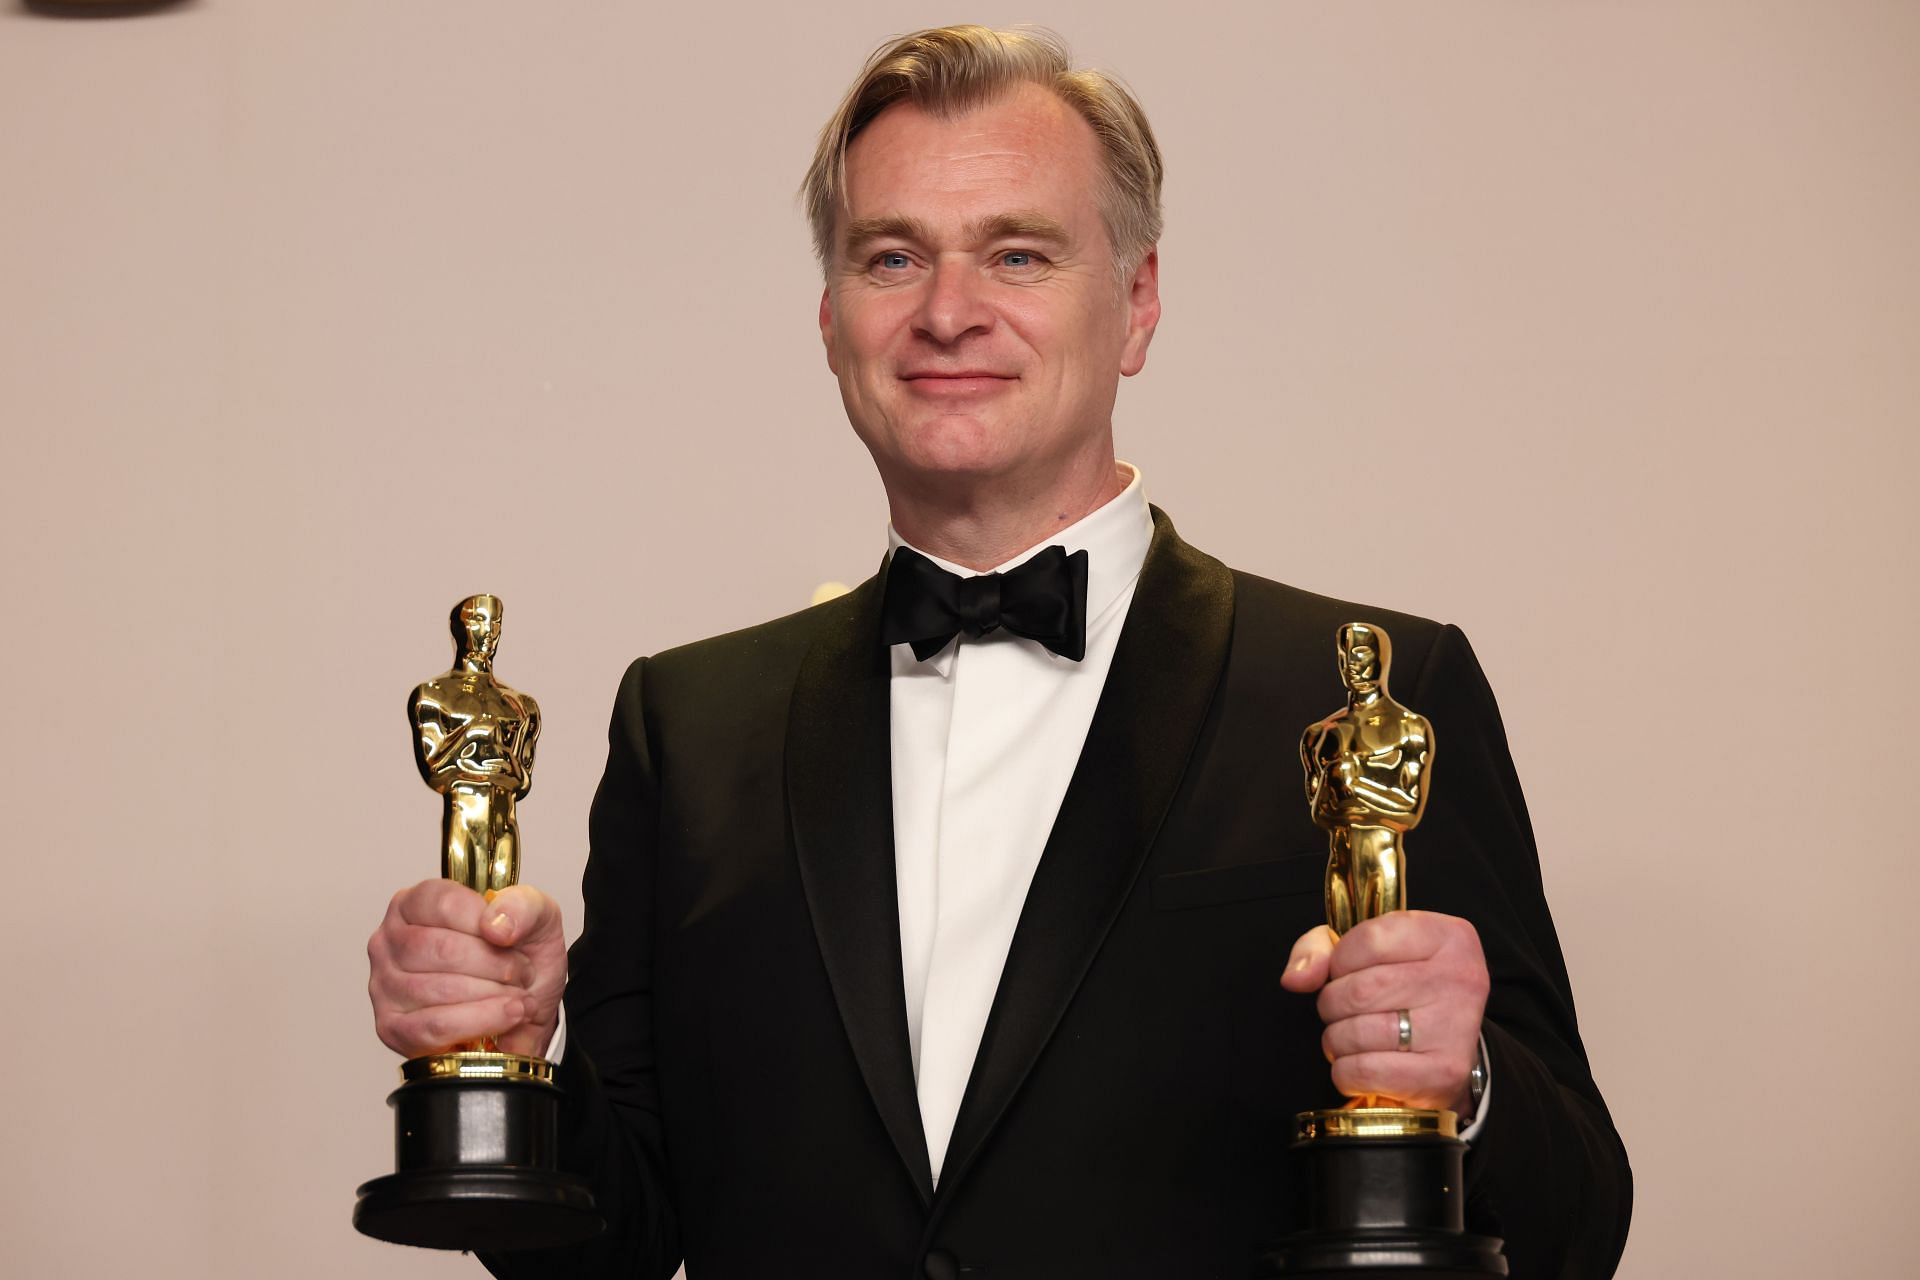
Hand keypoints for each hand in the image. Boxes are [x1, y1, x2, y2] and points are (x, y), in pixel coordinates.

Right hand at [367, 879, 566, 1058]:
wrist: (524, 1002)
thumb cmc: (519, 954)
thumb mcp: (536, 915)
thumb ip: (522, 905)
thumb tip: (494, 925)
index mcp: (415, 903)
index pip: (443, 904)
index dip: (485, 923)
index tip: (511, 938)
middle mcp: (390, 941)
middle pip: (442, 950)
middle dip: (495, 965)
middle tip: (522, 972)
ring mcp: (384, 985)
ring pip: (440, 990)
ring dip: (493, 995)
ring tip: (518, 995)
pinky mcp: (392, 1028)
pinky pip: (435, 1027)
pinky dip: (481, 1021)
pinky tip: (507, 1016)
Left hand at [1280, 911, 1487, 1114]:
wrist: (1443, 1052)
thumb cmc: (1401, 992)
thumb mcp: (1366, 952)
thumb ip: (1321, 949)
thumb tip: (1296, 978)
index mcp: (1448, 937)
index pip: (1370, 939)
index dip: (1340, 960)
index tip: (1343, 972)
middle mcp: (1460, 978)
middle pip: (1360, 990)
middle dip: (1332, 1004)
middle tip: (1341, 1012)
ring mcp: (1455, 1027)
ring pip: (1358, 1031)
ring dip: (1336, 1040)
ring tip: (1350, 1038)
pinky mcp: (1445, 1072)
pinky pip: (1365, 1070)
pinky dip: (1346, 1071)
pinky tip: (1359, 1065)